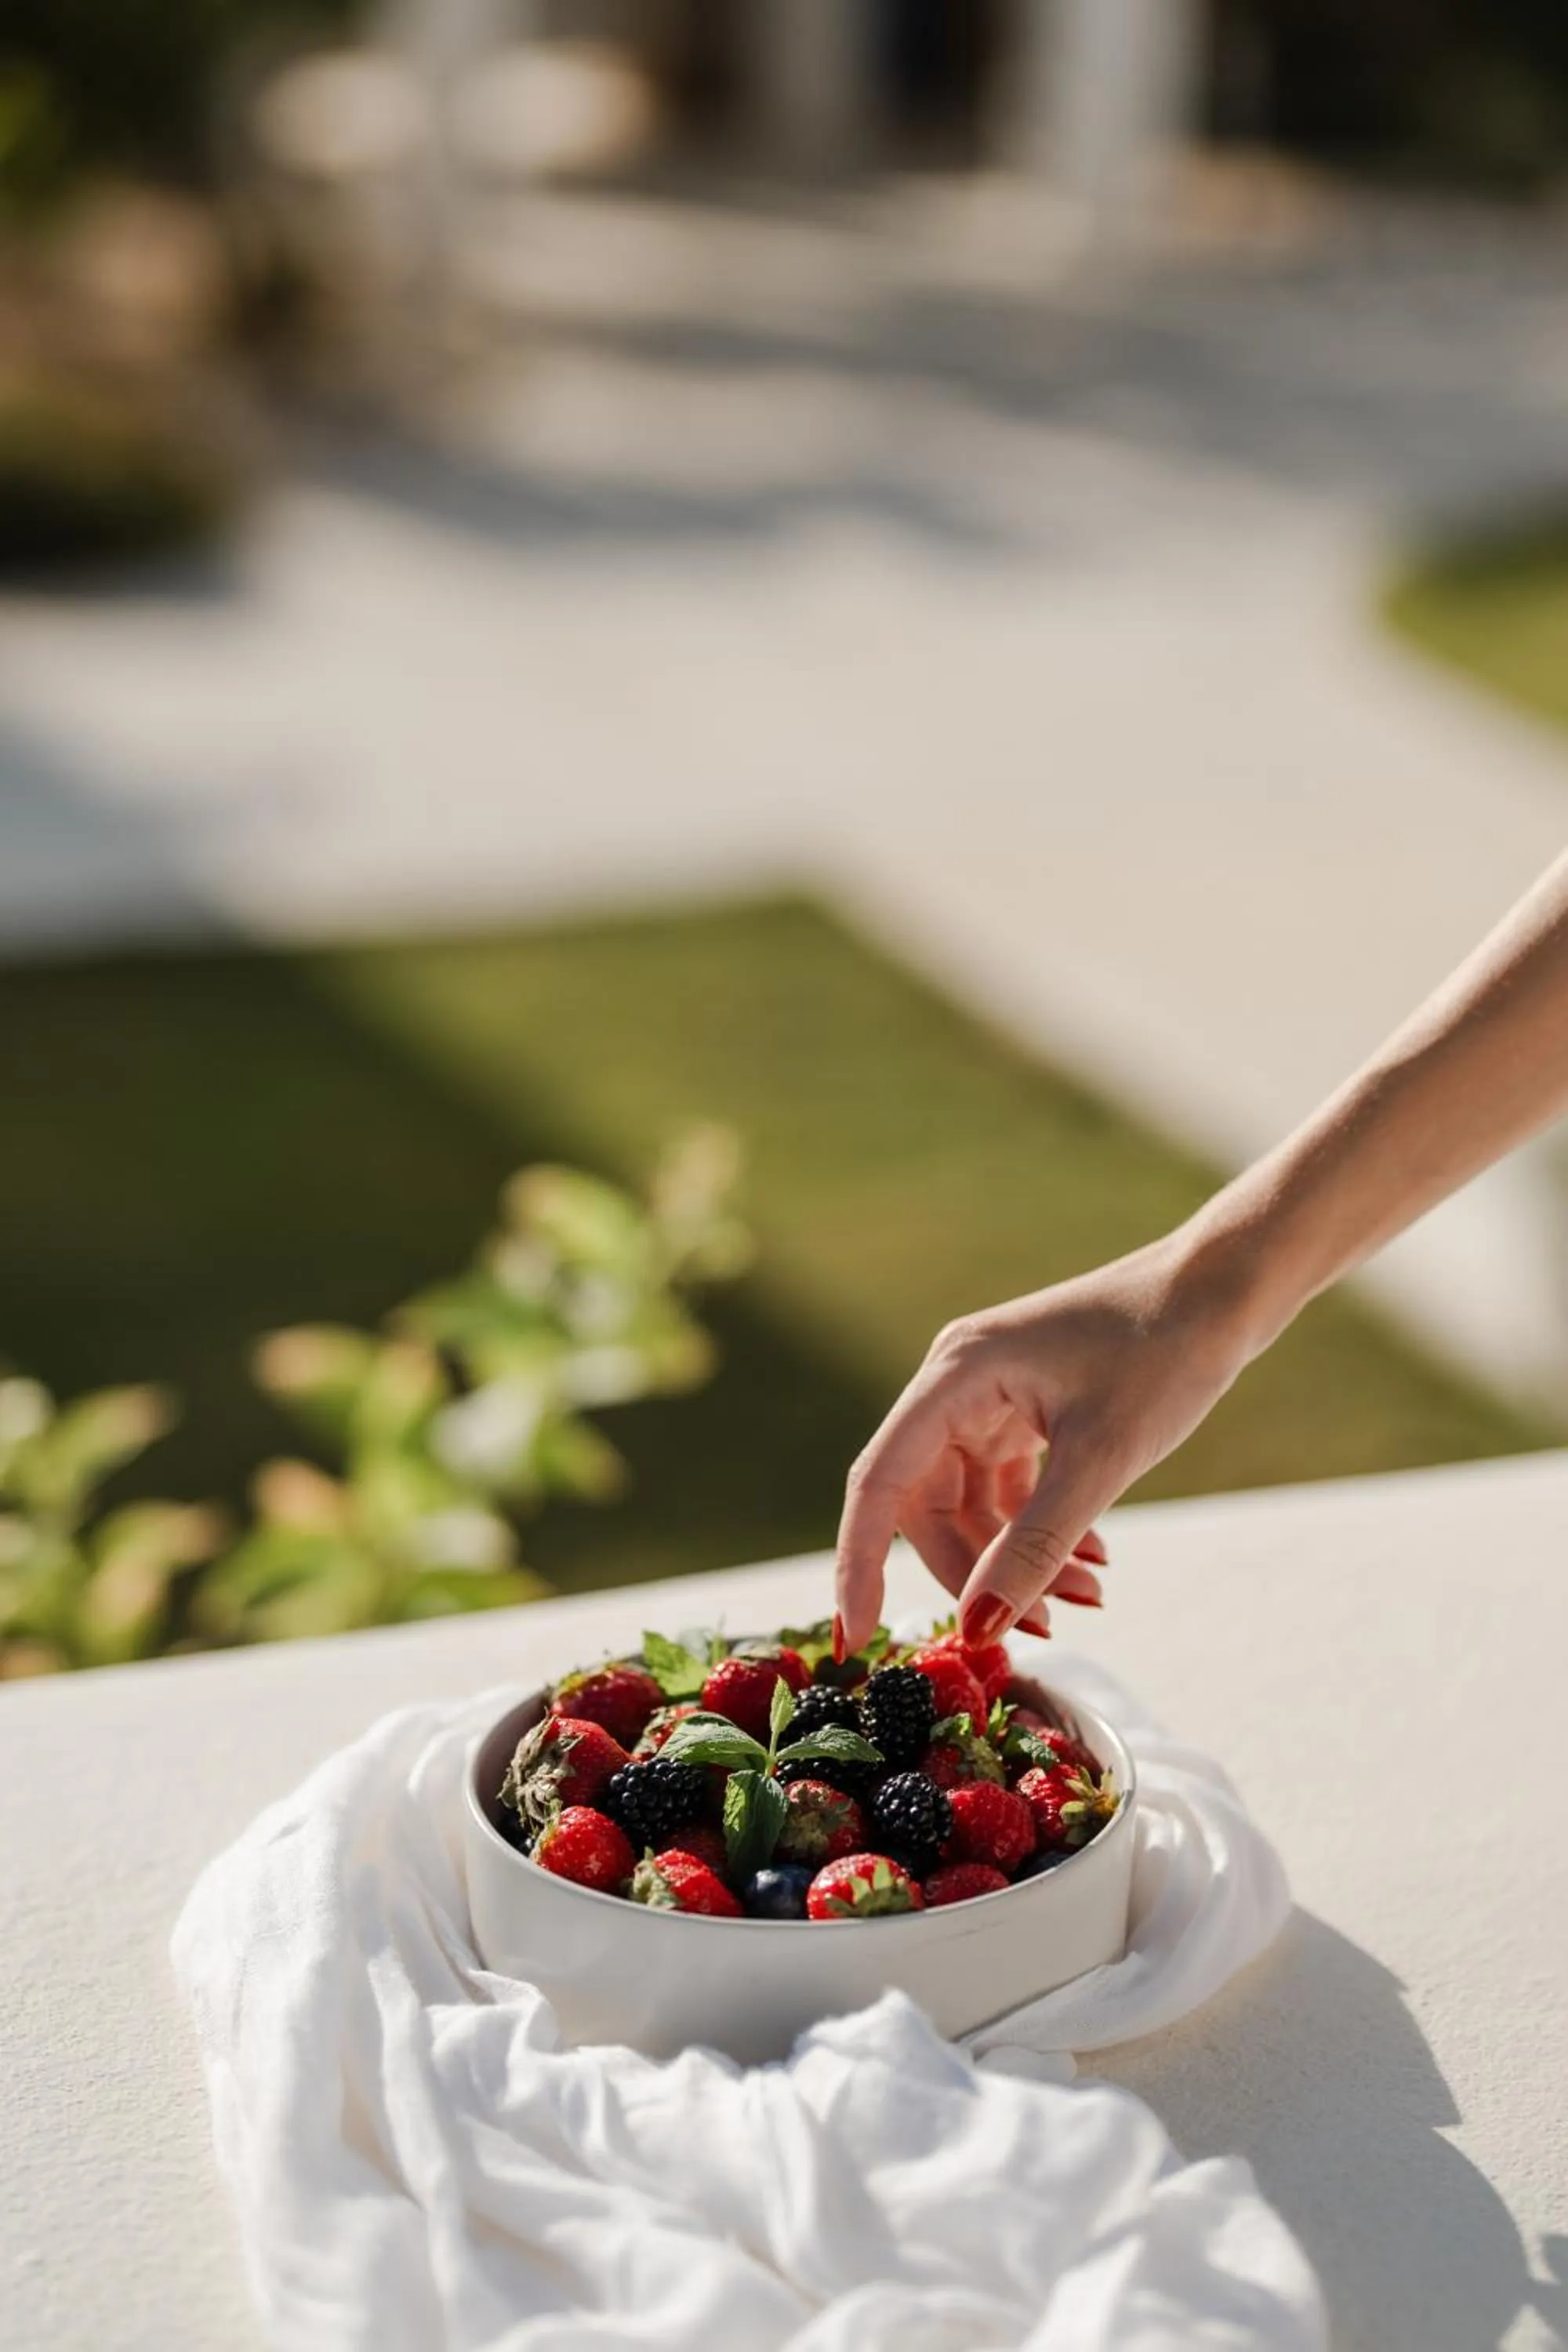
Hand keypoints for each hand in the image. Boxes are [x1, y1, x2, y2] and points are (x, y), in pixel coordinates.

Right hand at [834, 1235, 1252, 1652]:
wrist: (1225, 1292)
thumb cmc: (1165, 1352)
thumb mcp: (1102, 1460)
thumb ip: (1035, 1547)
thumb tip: (978, 1626)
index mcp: (956, 1374)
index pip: (880, 1481)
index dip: (861, 1561)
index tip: (857, 1636)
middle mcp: (959, 1383)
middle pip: (929, 1504)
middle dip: (975, 1571)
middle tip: (1039, 1627)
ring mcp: (992, 1396)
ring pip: (974, 1504)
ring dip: (1018, 1559)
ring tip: (1087, 1595)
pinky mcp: (1026, 1408)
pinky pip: (1010, 1488)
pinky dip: (1042, 1531)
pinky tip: (1092, 1560)